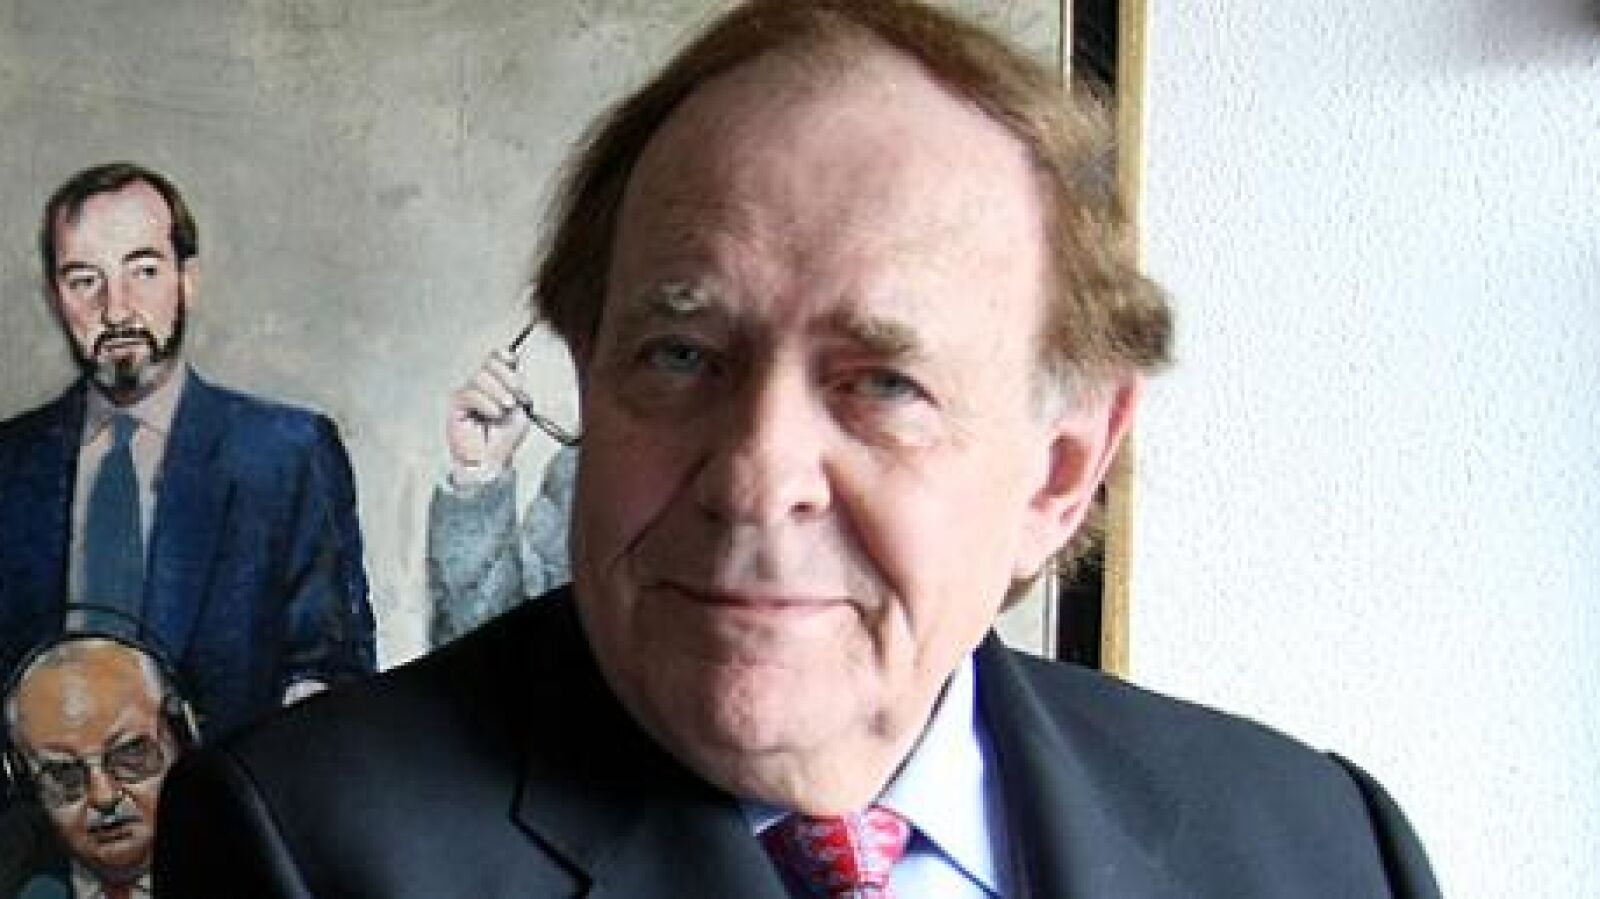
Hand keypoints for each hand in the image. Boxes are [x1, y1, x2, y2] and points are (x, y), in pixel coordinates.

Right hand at [446, 349, 532, 484]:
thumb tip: (515, 371)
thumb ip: (518, 390)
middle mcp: (480, 385)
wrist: (490, 461)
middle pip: (490, 361)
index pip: (497, 357)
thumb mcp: (520, 411)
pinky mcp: (456, 404)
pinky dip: (486, 403)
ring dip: (498, 392)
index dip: (506, 357)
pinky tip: (494, 415)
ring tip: (504, 410)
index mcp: (496, 383)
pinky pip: (471, 393)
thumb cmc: (503, 439)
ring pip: (481, 376)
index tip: (514, 364)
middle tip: (513, 397)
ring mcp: (467, 393)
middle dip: (507, 377)